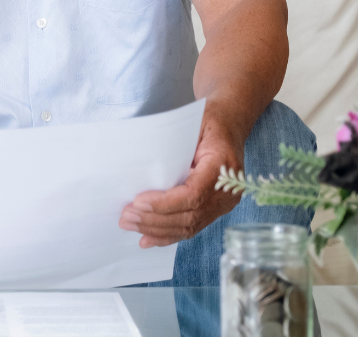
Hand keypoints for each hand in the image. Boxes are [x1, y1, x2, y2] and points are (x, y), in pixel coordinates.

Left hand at [119, 115, 243, 246]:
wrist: (231, 121)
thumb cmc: (209, 119)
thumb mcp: (192, 123)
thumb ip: (173, 145)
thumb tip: (142, 167)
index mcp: (223, 166)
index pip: (194, 194)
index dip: (165, 203)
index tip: (138, 202)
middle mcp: (228, 190)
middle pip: (190, 215)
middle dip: (154, 220)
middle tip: (125, 217)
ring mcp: (224, 202)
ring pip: (189, 226)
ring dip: (157, 230)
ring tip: (130, 225)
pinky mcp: (216, 208)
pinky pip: (192, 227)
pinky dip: (168, 235)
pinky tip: (148, 238)